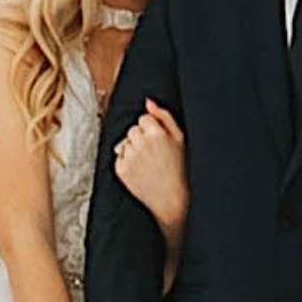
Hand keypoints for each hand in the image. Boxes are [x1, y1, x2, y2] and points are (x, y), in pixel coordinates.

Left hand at [114, 106, 190, 232]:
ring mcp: (129, 157)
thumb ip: (164, 116)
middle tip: (155, 152)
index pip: (144, 118)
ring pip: (125, 142)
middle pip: (133, 129)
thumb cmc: (180, 168)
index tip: (160, 140)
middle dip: (142, 137)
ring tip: (148, 162)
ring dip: (134, 149)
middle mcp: (141, 143)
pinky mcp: (121, 170)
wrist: (172, 199)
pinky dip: (128, 161)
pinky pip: (120, 157)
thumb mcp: (181, 139)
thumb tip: (148, 102)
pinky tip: (141, 170)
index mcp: (157, 133)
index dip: (153, 128)